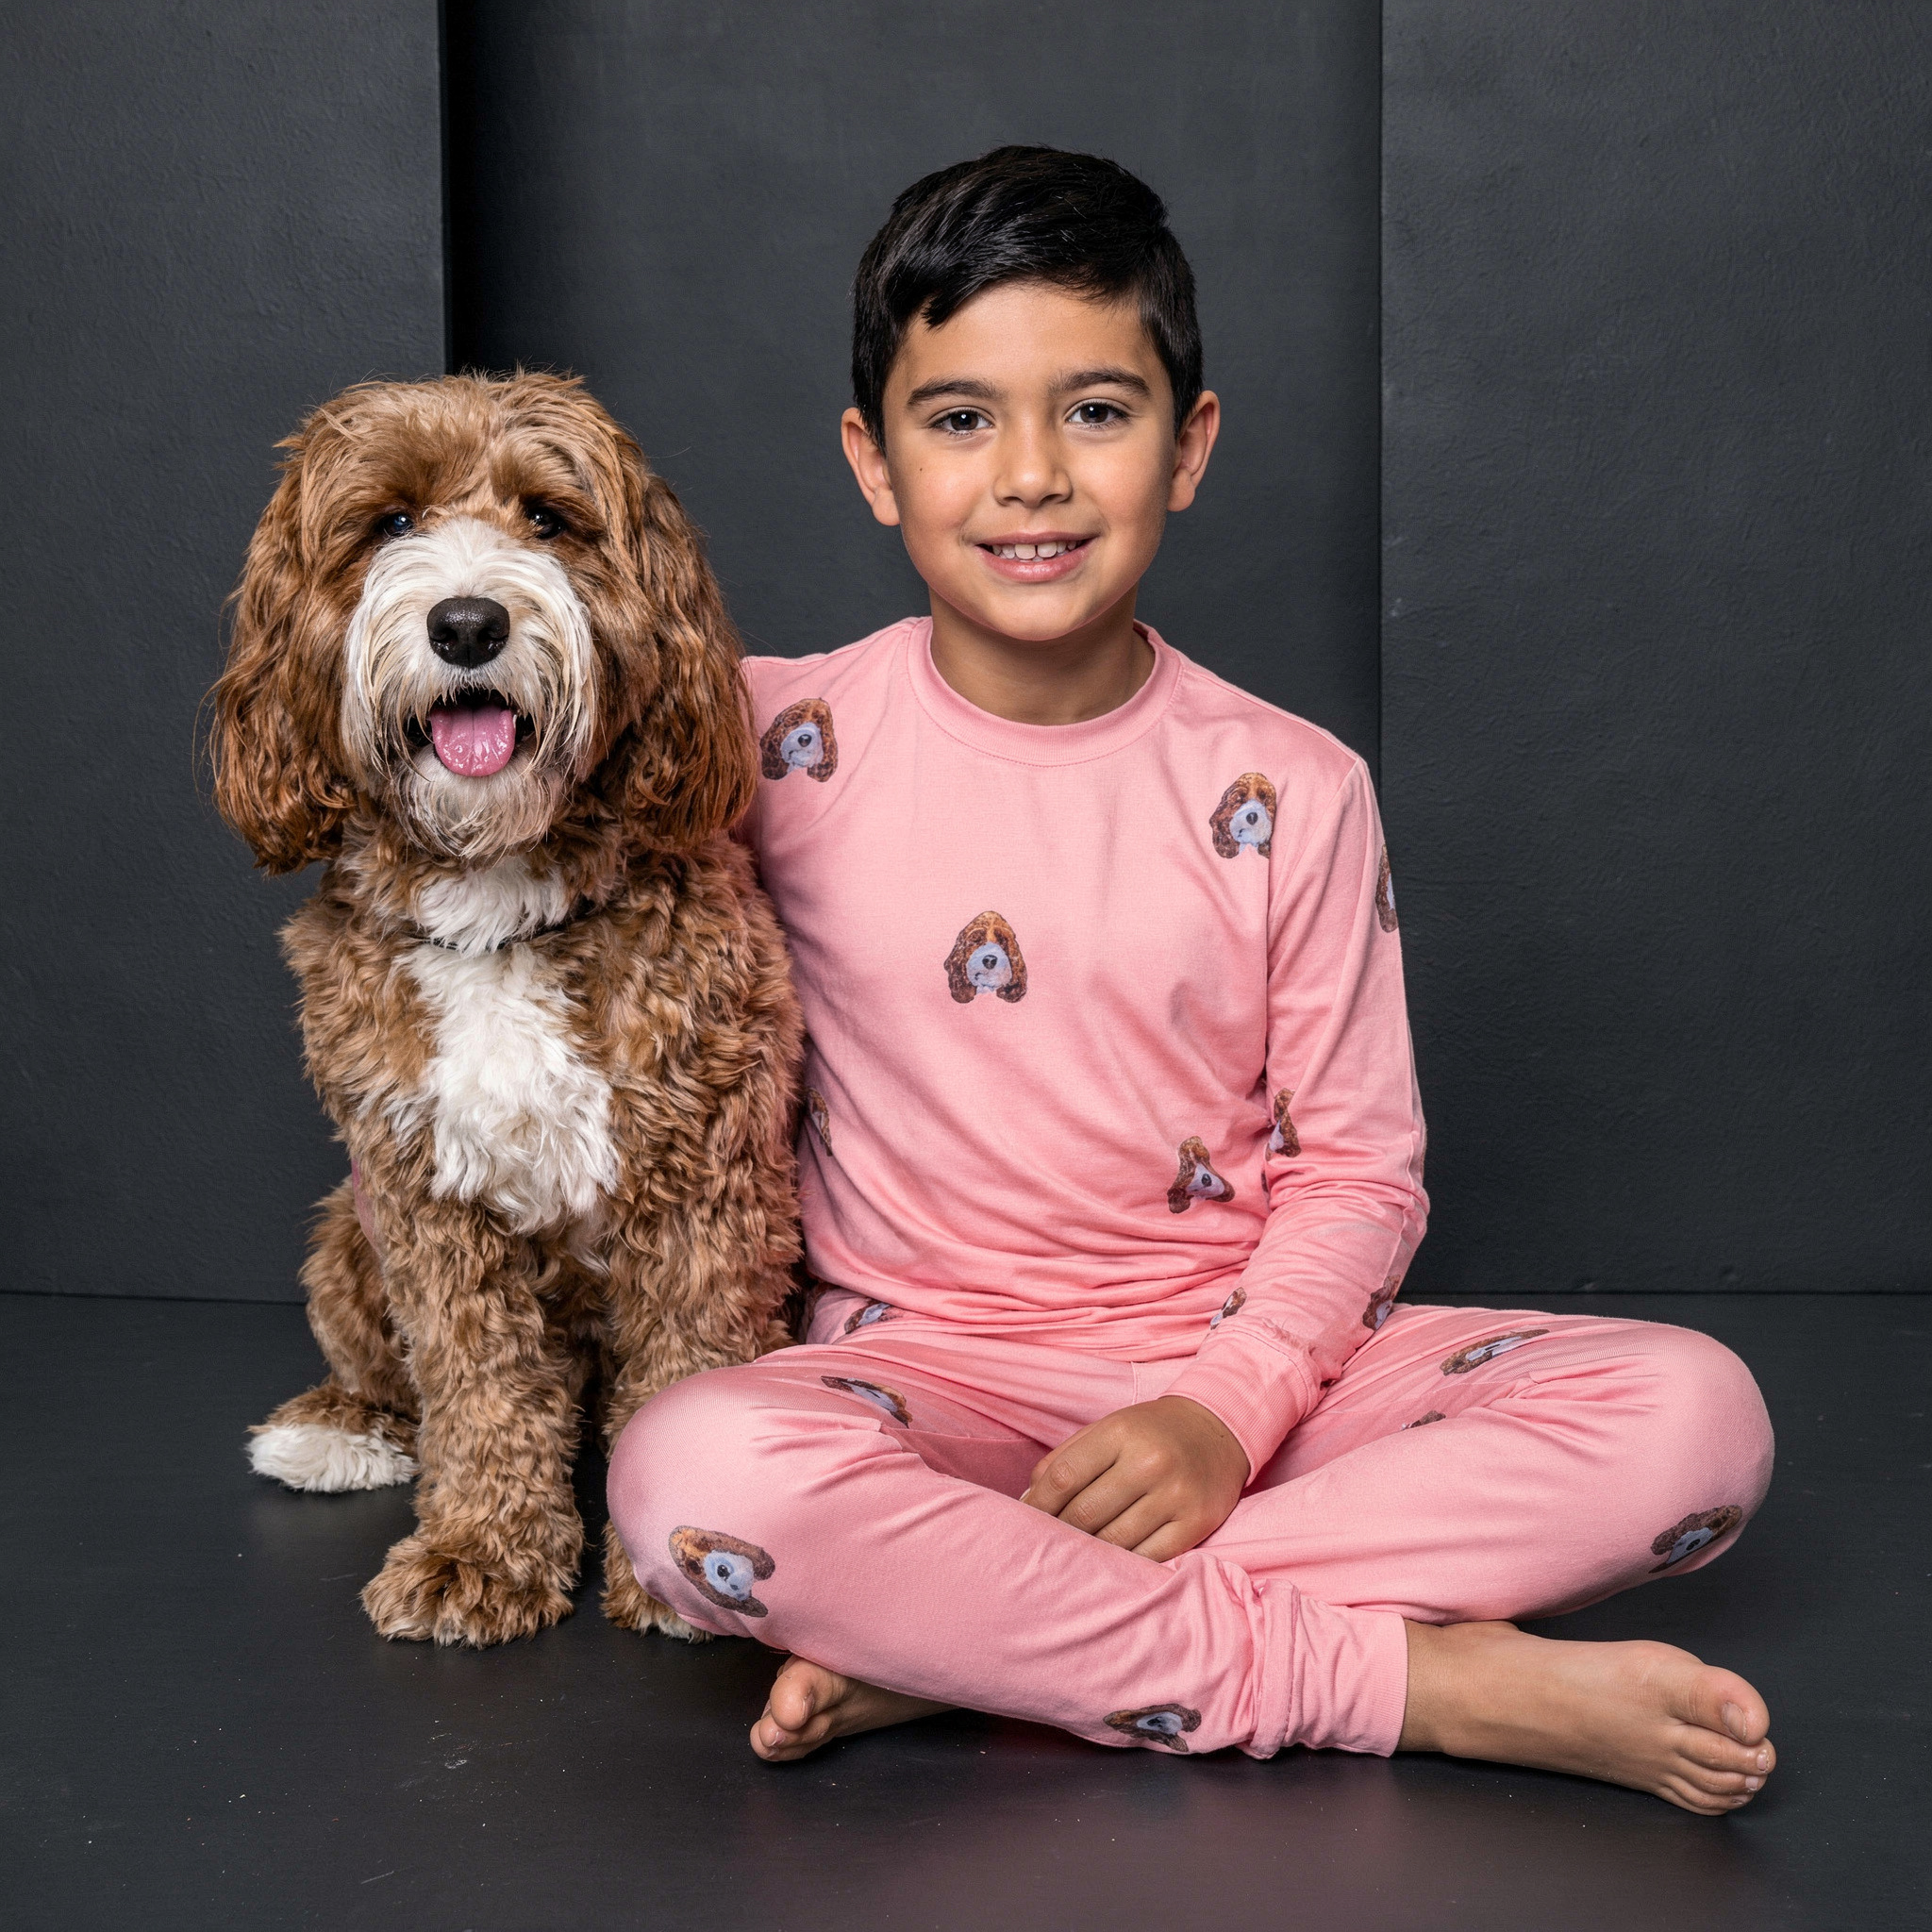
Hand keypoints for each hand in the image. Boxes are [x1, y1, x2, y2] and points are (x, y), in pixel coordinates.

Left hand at [1021, 1396, 1249, 1561]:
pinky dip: (1126, 1563)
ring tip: (1076, 1555)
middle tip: (1048, 1543)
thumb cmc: (1152, 1432)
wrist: (1219, 1429)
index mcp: (1120, 1433)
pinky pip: (1149, 1557)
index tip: (1024, 1520)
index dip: (1038, 1504)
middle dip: (1060, 1532)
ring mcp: (1175, 1495)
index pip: (1064, 1477)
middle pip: (1085, 1513)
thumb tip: (1028, 1501)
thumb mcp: (1108, 1429)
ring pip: (1114, 1541)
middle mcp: (1149, 1462)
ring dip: (1090, 1552)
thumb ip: (1065, 1459)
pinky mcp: (1197, 1523)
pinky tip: (1113, 1561)